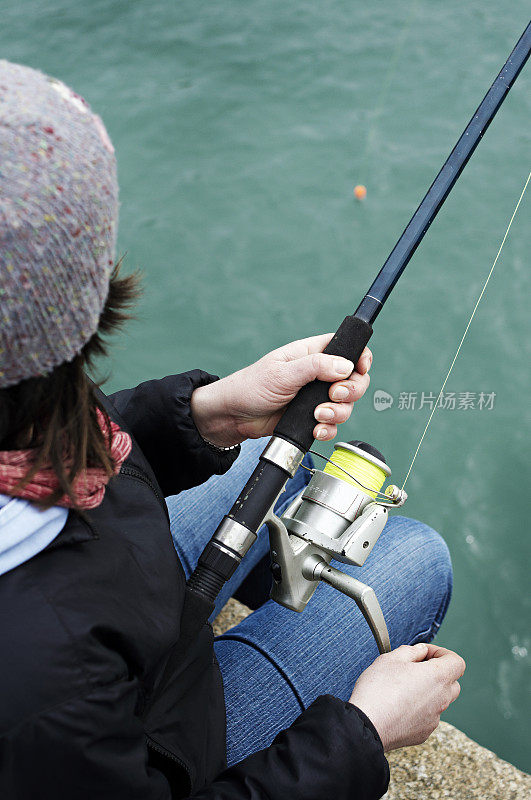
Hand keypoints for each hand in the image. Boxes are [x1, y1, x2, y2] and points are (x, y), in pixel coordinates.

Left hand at [191, 333, 371, 446]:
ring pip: (346, 405)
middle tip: (333, 396)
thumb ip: (316, 367)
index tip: (361, 368)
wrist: (234, 416)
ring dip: (338, 413)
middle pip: (354, 380)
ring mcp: (316, 397)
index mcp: (312, 354)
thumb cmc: (251, 386)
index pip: (348, 348)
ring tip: (318, 415)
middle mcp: (318, 375)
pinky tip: (315, 429)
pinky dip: (328, 429)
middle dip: (350, 390)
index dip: (360, 358)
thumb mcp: (283, 372)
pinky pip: (332, 425)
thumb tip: (346, 365)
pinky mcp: (311, 418)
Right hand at [349, 643, 465, 751]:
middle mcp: (441, 699)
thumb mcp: (391, 658)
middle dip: (437, 673)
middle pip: (452, 682)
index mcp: (437, 677)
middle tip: (415, 669)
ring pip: (439, 700)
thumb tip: (421, 651)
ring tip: (402, 688)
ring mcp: (434, 719)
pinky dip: (418, 709)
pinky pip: (427, 716)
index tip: (423, 653)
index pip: (457, 662)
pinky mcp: (424, 733)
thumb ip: (411, 651)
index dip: (441, 653)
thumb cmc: (378, 688)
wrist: (366, 725)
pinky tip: (397, 706)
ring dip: (427, 691)